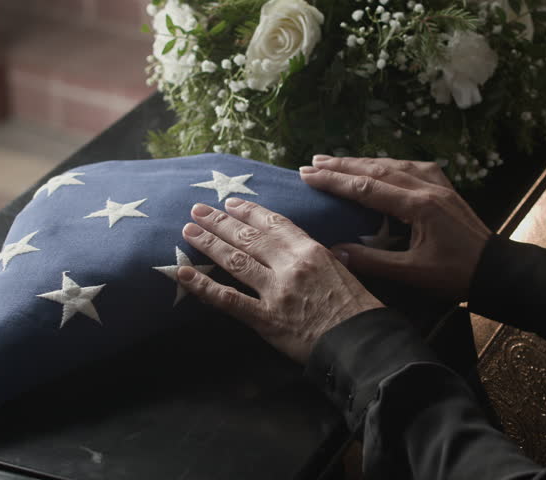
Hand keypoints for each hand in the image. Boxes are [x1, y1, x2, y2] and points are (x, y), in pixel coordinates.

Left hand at [177, 198, 383, 363]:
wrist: (362, 342)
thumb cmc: (358, 309)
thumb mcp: (343, 270)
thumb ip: (320, 257)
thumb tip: (309, 248)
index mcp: (311, 250)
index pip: (273, 223)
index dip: (248, 211)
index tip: (230, 203)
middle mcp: (290, 265)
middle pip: (248, 237)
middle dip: (219, 222)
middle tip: (196, 211)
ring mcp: (276, 291)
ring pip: (235, 261)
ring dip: (209, 244)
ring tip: (188, 232)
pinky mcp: (266, 318)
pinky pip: (229, 299)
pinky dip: (203, 286)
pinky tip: (183, 274)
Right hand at [300, 155, 490, 301]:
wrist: (496, 270)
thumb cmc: (456, 276)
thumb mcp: (413, 274)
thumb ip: (373, 262)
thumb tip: (335, 252)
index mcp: (419, 207)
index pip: (367, 189)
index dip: (334, 181)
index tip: (308, 175)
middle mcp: (427, 188)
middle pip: (376, 170)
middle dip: (342, 165)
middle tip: (312, 162)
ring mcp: (438, 185)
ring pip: (392, 165)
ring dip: (361, 162)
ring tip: (334, 161)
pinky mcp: (445, 188)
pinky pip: (410, 168)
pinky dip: (386, 165)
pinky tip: (376, 165)